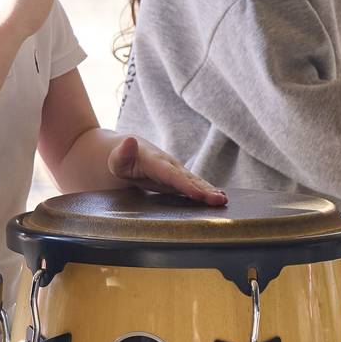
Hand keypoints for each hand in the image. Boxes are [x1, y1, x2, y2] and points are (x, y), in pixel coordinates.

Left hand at [107, 136, 226, 204]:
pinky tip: (219, 199)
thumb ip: (123, 152)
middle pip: (190, 179)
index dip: (185, 184)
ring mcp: (177, 173)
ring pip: (195, 182)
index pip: (172, 175)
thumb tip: (129, 140)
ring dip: (210, 191)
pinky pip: (194, 186)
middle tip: (220, 200)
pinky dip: (206, 192)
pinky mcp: (178, 180)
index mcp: (157, 162)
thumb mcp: (117, 158)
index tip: (198, 194)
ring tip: (223, 201)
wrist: (128, 153)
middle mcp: (171, 166)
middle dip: (205, 190)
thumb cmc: (121, 160)